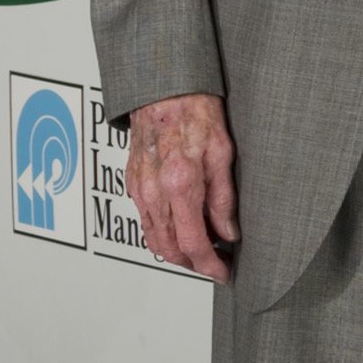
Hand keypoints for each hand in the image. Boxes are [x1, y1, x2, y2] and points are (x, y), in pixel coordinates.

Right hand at [128, 93, 238, 281]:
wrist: (163, 90)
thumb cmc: (195, 112)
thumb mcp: (223, 153)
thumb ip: (224, 198)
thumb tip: (229, 232)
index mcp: (180, 183)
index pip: (193, 243)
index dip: (209, 265)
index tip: (223, 273)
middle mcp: (154, 191)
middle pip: (169, 249)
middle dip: (193, 265)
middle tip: (215, 265)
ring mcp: (140, 188)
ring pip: (154, 238)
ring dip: (176, 253)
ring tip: (202, 252)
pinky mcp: (133, 183)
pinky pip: (145, 220)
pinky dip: (162, 234)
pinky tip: (182, 229)